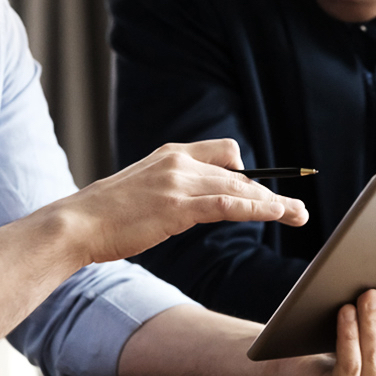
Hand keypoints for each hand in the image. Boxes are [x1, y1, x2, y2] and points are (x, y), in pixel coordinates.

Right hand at [45, 139, 307, 264]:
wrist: (76, 224)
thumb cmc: (105, 215)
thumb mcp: (141, 191)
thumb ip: (169, 190)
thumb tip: (189, 205)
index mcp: (170, 154)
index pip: (223, 152)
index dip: (245, 170)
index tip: (261, 186)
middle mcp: (178, 161)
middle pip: (237, 172)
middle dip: (267, 192)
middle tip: (294, 208)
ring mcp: (178, 182)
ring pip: (239, 187)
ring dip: (274, 203)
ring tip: (299, 214)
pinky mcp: (178, 206)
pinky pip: (229, 204)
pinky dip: (258, 208)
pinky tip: (277, 214)